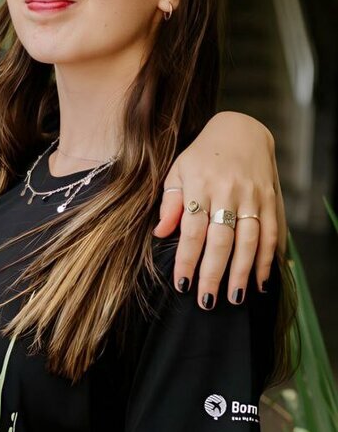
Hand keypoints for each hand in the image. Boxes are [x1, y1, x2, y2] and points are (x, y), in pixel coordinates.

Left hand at [153, 112, 286, 308]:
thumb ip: (170, 203)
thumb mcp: (178, 171)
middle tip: (207, 301)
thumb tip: (160, 234)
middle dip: (214, 274)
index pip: (193, 230)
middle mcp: (228, 191)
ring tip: (235, 298)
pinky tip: (260, 281)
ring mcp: (253, 196)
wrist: (242, 130)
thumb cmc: (202, 156)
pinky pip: (272, 233)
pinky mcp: (271, 199)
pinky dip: (268, 259)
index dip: (188, 260)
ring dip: (242, 272)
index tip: (182, 285)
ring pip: (250, 240)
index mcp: (200, 185)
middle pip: (222, 240)